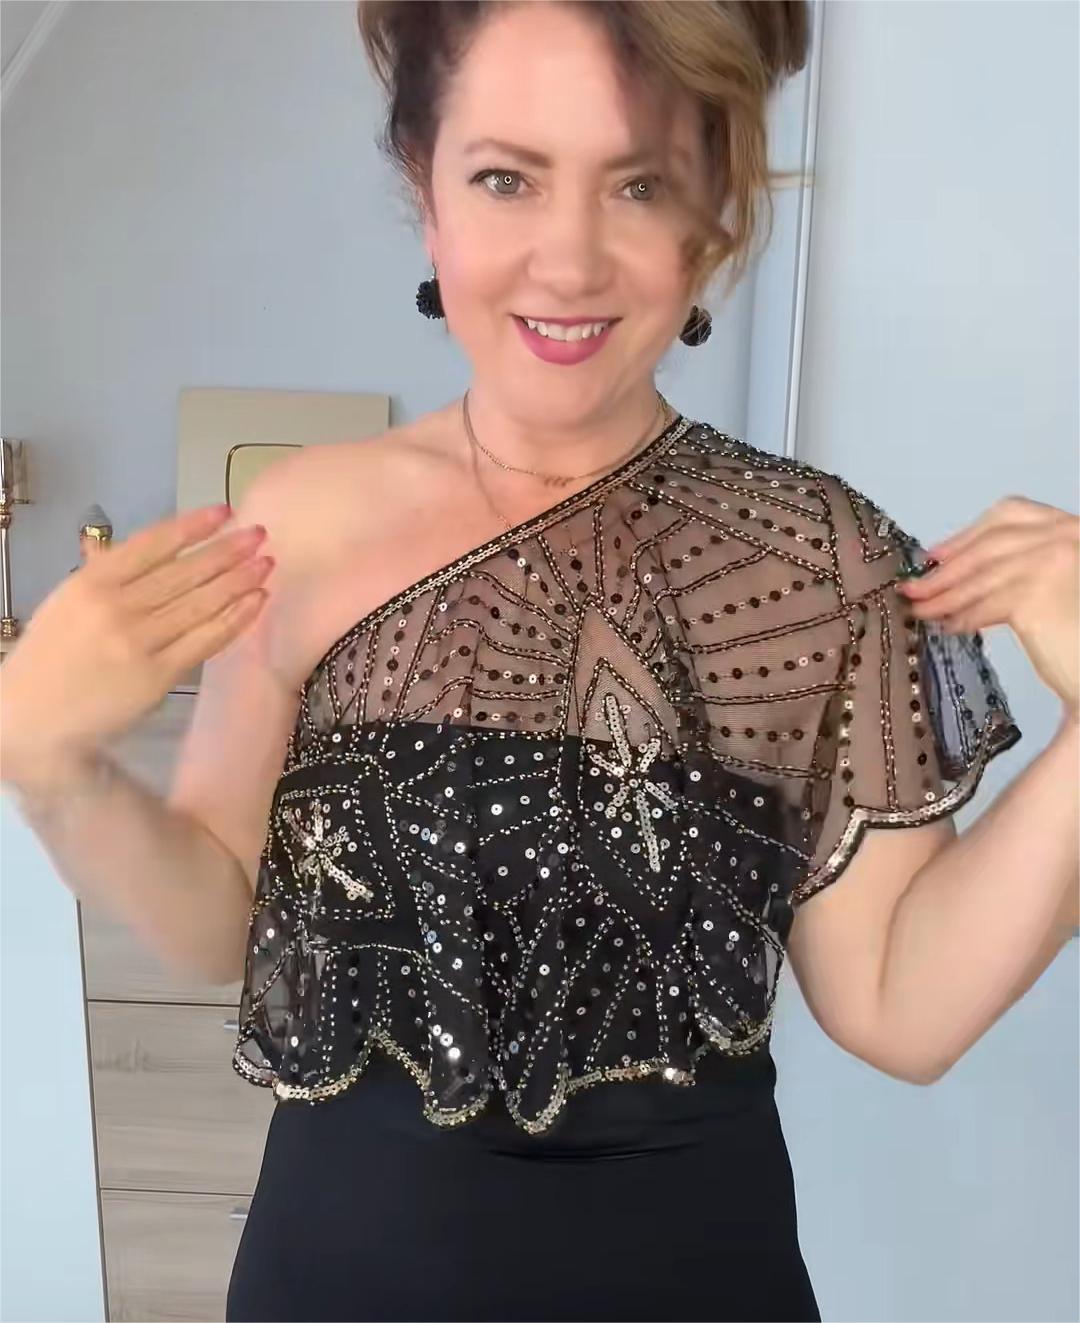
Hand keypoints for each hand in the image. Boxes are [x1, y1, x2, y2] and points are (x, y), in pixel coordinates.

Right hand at [0, 504, 274, 781]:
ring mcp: (139, 642)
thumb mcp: (67, 603)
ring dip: (239, 580)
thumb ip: (106, 574)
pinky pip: (206, 641)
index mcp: (92, 582)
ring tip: (266, 563)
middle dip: (228, 550)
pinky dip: (235, 618)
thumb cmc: (51, 658)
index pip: (152, 544)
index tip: (224, 512)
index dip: (192, 526)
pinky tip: (256, 601)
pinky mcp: (158, 676)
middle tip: (261, 534)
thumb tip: (137, 546)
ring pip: (201, 604)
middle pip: (185, 572)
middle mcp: (117, 608)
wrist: (31, 720)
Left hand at [897, 496, 1078, 718]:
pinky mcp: (1036, 595)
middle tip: (914, 587)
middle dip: (947, 568)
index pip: (1011, 513)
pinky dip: (963, 616)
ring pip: (983, 575)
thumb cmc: (1077, 633)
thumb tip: (947, 564)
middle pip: (990, 544)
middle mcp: (1069, 533)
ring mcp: (1054, 560)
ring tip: (919, 611)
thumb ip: (1015, 565)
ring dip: (944, 595)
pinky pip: (985, 604)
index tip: (937, 554)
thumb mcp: (1051, 582)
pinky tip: (949, 628)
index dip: (969, 534)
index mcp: (1072, 526)